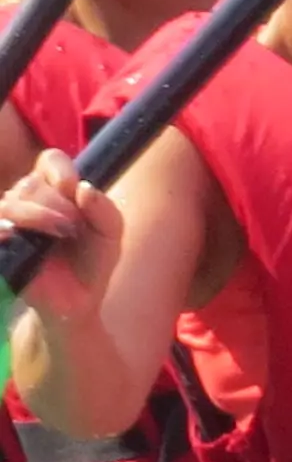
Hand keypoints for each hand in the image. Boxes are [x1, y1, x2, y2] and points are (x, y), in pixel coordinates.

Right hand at [0, 160, 118, 324]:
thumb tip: (84, 188)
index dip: (61, 171)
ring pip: (11, 202)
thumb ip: (105, 210)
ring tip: (59, 234)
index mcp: (57, 191)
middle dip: (56, 202)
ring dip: (37, 214)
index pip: (51, 161)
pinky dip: (3, 228)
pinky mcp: (0, 242)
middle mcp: (29, 201)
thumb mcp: (110, 235)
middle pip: (31, 183)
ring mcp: (9, 221)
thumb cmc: (92, 262)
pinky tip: (14, 234)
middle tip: (72, 227)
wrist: (75, 301)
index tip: (72, 190)